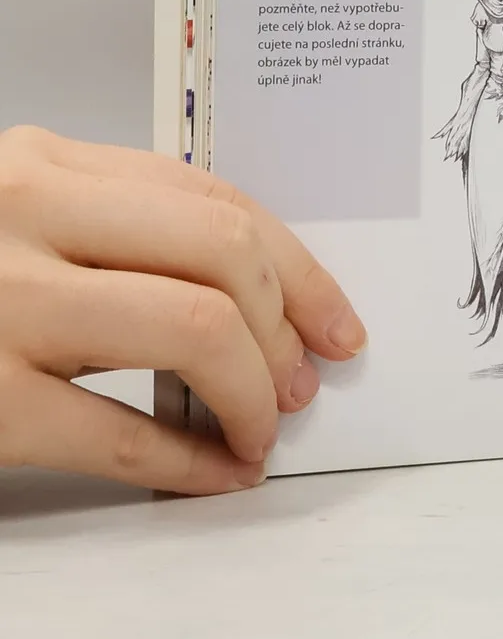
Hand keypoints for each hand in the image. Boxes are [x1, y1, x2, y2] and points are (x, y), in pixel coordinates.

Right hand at [0, 126, 365, 494]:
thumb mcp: (12, 217)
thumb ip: (108, 226)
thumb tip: (246, 289)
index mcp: (40, 165)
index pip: (215, 201)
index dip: (297, 266)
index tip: (334, 319)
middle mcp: (22, 217)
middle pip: (222, 256)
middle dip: (286, 326)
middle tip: (302, 381)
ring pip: (193, 330)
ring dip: (251, 391)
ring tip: (259, 427)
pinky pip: (118, 432)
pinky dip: (187, 460)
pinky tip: (211, 473)